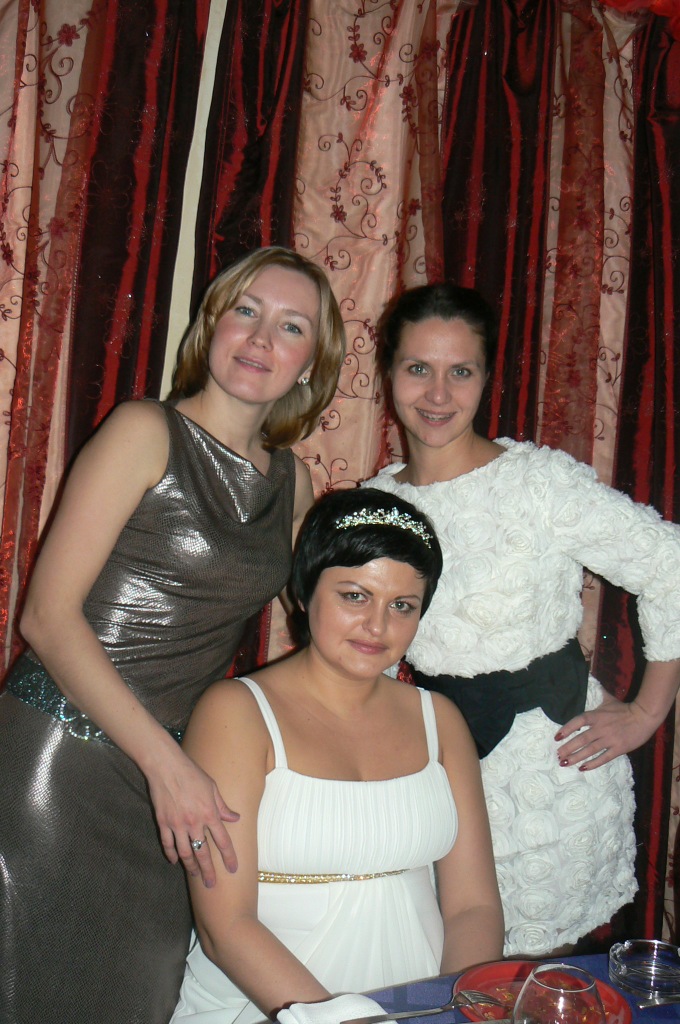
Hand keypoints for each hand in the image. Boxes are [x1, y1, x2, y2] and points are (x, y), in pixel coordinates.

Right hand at [147, 748, 238, 885]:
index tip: (233, 869)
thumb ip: (223, 806)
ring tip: (194, 875)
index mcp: (209, 813)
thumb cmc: (192, 773)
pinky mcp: (163, 822)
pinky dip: (171, 854)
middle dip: (208, 870)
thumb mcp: (212, 787)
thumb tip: (235, 818)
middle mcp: (194, 822)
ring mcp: (177, 824)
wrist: (166, 766)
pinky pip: (168, 844)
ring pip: (185, 852)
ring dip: (190, 866)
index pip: (222, 840)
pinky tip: (175, 861)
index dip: (228, 856)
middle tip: (211, 884)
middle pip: (203, 852)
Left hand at [555, 693, 664, 770]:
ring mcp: (610, 739)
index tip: (557, 737)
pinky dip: (593, 764)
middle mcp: (601, 728)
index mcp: (597, 716)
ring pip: (590, 750)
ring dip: (576, 757)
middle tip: (557, 755)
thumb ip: (596, 693)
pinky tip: (583, 768)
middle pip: (581, 739)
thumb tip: (588, 680)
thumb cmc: (624, 708)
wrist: (644, 716)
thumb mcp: (608, 699)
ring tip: (564, 763)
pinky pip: (603, 758)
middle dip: (568, 748)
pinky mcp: (619, 749)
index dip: (567, 729)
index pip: (578, 722)